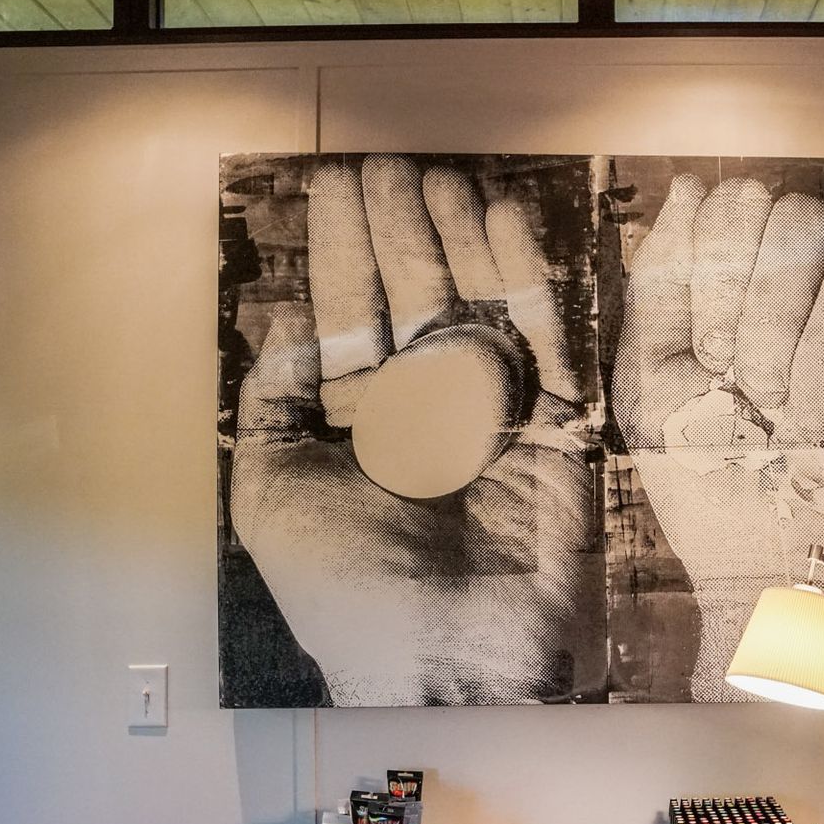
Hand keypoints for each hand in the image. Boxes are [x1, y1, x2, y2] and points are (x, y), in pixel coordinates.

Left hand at [230, 155, 598, 705]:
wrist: (441, 657)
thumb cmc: (343, 588)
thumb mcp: (270, 490)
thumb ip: (273, 399)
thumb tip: (288, 318)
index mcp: (357, 429)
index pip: (352, 319)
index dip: (344, 252)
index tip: (337, 185)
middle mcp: (423, 415)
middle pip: (416, 301)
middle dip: (401, 234)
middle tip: (391, 166)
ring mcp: (490, 420)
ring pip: (477, 307)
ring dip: (460, 241)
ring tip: (441, 180)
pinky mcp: (553, 432)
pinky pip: (542, 342)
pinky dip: (525, 280)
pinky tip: (503, 222)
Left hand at [613, 174, 823, 699]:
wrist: (764, 575)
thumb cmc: (700, 484)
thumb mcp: (647, 385)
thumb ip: (660, 284)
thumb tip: (691, 186)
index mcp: (734, 282)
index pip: (743, 201)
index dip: (724, 265)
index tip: (706, 353)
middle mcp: (802, 290)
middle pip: (805, 219)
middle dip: (766, 313)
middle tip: (748, 390)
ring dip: (815, 362)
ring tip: (794, 430)